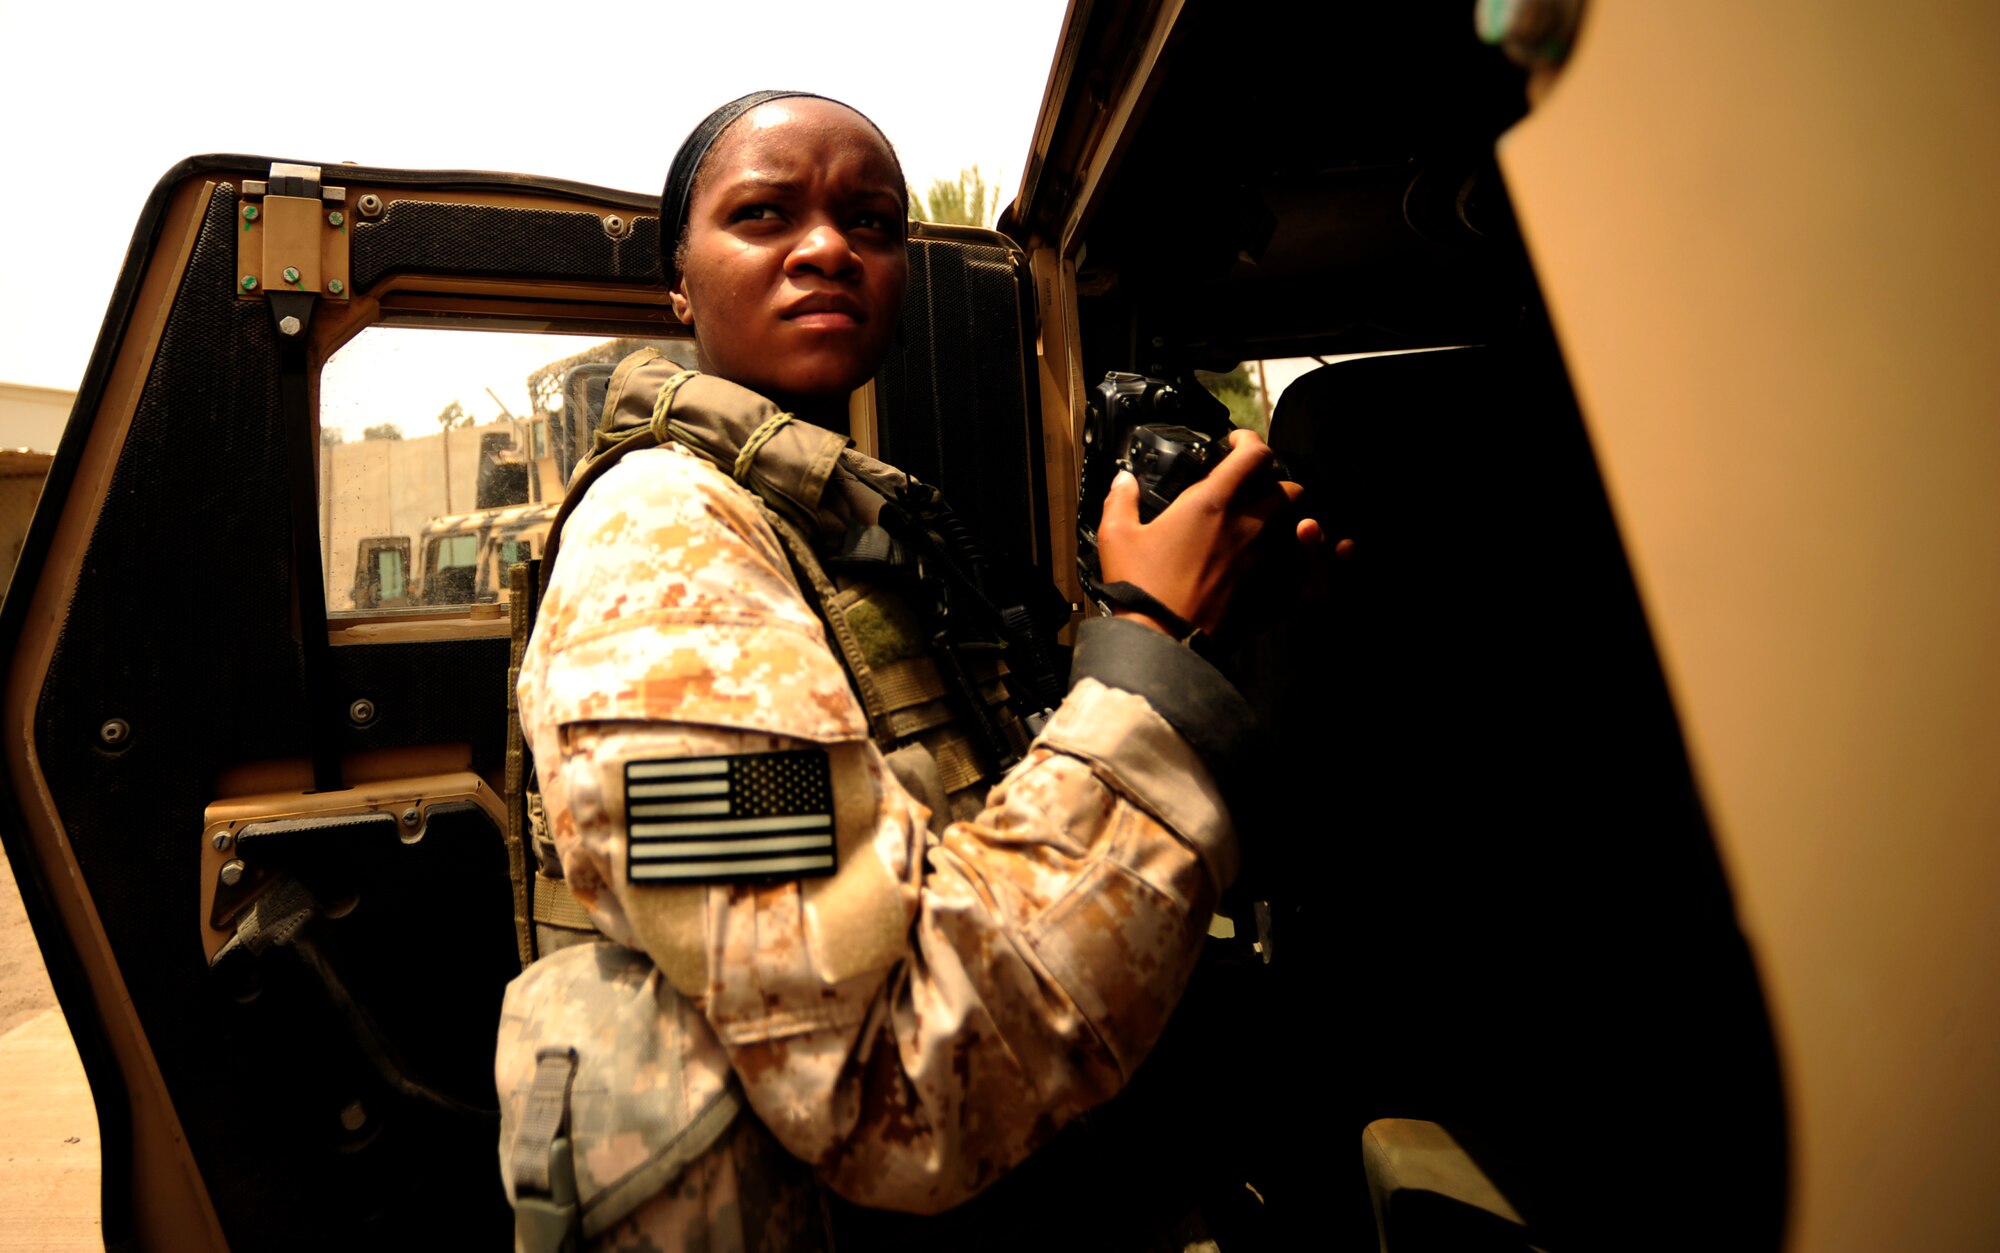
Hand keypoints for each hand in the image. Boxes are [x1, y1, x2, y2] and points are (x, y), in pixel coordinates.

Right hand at [1097, 428, 1322, 635]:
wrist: (1162, 642)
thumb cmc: (1141, 590)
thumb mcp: (1118, 537)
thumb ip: (1121, 500)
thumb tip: (1122, 480)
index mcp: (1213, 503)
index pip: (1253, 453)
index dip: (1248, 441)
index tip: (1236, 446)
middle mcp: (1249, 525)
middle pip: (1286, 486)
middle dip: (1273, 483)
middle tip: (1253, 490)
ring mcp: (1268, 560)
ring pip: (1304, 521)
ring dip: (1294, 516)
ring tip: (1279, 520)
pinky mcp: (1276, 594)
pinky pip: (1321, 578)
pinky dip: (1332, 564)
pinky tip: (1341, 551)